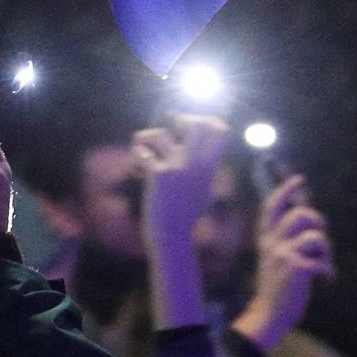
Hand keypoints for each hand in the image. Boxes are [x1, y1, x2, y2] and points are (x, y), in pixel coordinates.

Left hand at [132, 115, 232, 247]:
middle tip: (170, 137)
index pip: (220, 130)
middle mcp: (196, 163)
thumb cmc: (185, 213)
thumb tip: (196, 148)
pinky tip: (137, 171)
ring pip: (159, 134)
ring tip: (145, 151)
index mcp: (209, 165)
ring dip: (146, 138)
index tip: (190, 132)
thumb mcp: (203, 188)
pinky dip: (136, 157)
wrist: (173, 236)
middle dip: (179, 120)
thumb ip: (203, 168)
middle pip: (196, 123)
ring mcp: (177, 167)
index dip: (205, 121)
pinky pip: (141, 153)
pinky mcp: (158, 175)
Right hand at [231, 175, 334, 350]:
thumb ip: (286, 239)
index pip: (273, 206)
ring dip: (326, 255)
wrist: (269, 315)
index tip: (298, 179)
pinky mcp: (296, 267)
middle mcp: (272, 241)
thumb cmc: (277, 287)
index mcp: (266, 238)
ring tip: (320, 269)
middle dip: (318, 226)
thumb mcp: (274, 257)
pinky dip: (328, 274)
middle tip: (319, 245)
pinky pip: (323, 262)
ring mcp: (283, 253)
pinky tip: (322, 283)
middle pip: (302, 215)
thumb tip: (307, 219)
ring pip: (317, 237)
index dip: (286, 190)